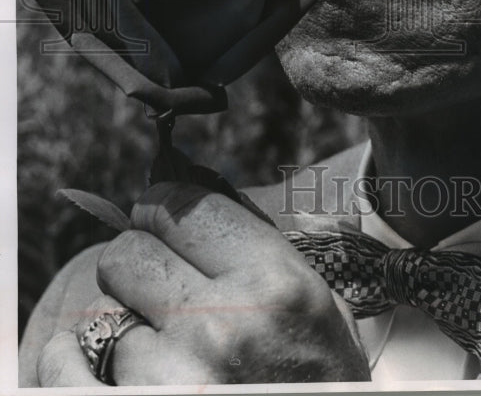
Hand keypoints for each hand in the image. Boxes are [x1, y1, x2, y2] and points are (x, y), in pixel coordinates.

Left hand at [37, 182, 370, 385]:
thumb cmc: (321, 386)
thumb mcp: (323, 310)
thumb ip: (269, 251)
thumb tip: (205, 197)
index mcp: (274, 284)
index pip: (183, 207)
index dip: (162, 206)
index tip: (158, 214)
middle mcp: (221, 324)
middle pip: (130, 252)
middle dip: (137, 259)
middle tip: (152, 278)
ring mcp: (173, 378)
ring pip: (105, 314)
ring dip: (127, 325)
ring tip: (161, 348)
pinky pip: (64, 369)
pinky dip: (65, 359)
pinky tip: (76, 354)